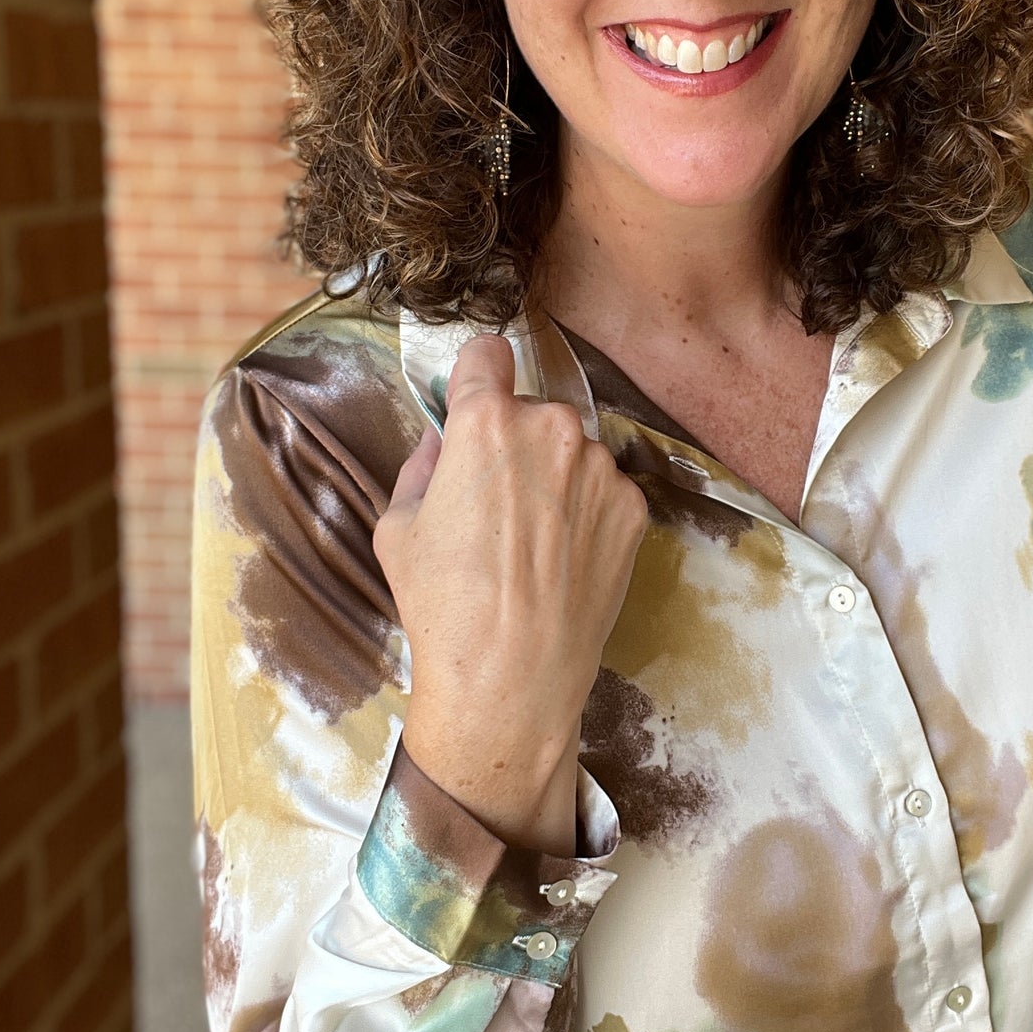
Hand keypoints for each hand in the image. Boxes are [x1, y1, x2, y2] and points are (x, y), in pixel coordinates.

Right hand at [374, 333, 647, 853]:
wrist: (512, 678)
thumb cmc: (443, 606)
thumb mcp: (399, 528)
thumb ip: (423, 464)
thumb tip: (444, 441)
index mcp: (487, 423)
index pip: (487, 353)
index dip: (477, 376)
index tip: (476, 396)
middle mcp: (553, 430)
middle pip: (533, 410)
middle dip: (516, 441)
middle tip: (496, 501)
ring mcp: (601, 469)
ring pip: (573, 451)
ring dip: (557, 476)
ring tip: (531, 542)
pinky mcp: (634, 509)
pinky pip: (605, 491)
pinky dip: (587, 513)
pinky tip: (562, 559)